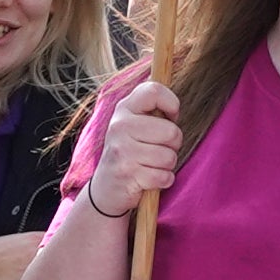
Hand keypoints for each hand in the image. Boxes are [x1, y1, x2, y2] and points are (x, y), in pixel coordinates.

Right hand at [83, 76, 183, 220]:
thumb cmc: (131, 151)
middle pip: (171, 131)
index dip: (171, 103)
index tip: (170, 117)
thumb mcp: (135, 123)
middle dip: (173, 144)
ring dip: (167, 165)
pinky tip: (149, 178)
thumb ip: (153, 107)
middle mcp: (120, 126)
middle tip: (159, 148)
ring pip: (169, 156)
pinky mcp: (127, 173)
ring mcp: (122, 150)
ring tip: (152, 164)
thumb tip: (174, 94)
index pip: (153, 91)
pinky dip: (163, 180)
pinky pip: (164, 176)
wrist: (106, 187)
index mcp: (124, 108)